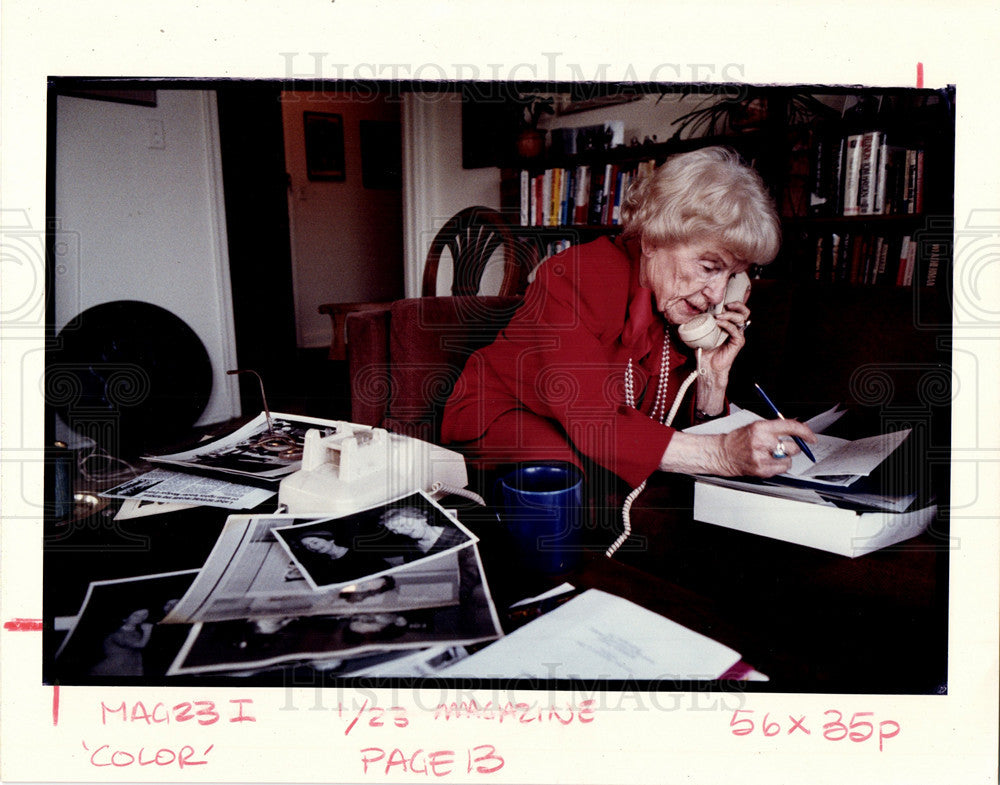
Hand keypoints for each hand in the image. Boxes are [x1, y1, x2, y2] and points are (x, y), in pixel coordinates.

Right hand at [656, 419, 816, 477]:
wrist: (722, 453)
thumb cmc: (738, 440)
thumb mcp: (755, 427)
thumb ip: (776, 427)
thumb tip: (798, 427)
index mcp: (761, 427)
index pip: (790, 426)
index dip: (805, 432)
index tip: (811, 437)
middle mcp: (761, 441)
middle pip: (792, 446)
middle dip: (793, 447)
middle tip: (784, 446)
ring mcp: (761, 457)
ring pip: (788, 458)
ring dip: (784, 457)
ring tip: (770, 455)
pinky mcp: (761, 470)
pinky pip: (782, 468)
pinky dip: (778, 466)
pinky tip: (767, 462)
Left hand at [703, 301, 749, 372]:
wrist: (707, 365)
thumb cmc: (704, 349)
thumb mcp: (701, 331)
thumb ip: (700, 320)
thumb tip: (691, 311)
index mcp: (728, 324)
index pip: (737, 309)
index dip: (735, 302)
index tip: (723, 300)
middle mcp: (735, 328)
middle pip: (744, 312)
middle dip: (737, 305)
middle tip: (726, 305)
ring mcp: (737, 335)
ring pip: (741, 319)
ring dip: (729, 314)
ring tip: (718, 316)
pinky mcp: (737, 342)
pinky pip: (736, 330)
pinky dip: (727, 325)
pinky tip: (718, 323)